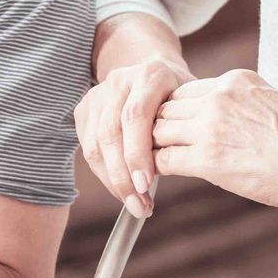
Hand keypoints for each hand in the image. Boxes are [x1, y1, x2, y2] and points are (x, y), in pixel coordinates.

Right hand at [73, 56, 193, 216]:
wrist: (153, 71)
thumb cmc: (180, 96)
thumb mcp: (192, 104)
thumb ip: (185, 129)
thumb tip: (180, 166)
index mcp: (150, 75)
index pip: (135, 116)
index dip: (137, 153)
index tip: (146, 186)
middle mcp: (119, 80)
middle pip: (110, 133)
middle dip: (123, 176)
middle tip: (140, 206)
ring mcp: (98, 94)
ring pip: (95, 144)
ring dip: (113, 181)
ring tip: (135, 205)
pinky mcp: (85, 109)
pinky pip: (88, 149)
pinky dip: (105, 175)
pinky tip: (122, 191)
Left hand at [152, 69, 277, 214]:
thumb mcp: (272, 102)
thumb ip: (244, 102)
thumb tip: (231, 116)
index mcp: (234, 81)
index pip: (186, 91)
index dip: (178, 111)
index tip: (176, 127)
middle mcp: (218, 98)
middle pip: (167, 108)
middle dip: (160, 127)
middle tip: (156, 145)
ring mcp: (210, 127)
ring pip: (159, 131)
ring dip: (154, 146)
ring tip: (151, 161)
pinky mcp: (206, 158)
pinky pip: (164, 158)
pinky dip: (157, 166)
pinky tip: (159, 176)